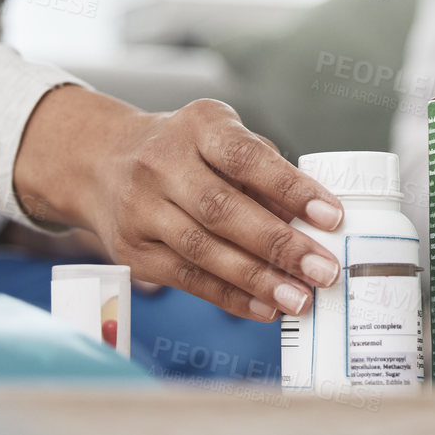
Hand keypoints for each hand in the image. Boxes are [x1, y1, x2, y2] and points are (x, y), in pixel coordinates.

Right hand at [11, 88, 344, 321]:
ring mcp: (141, 208)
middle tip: (323, 270)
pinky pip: (187, 278)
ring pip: (203, 250)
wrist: (103, 161)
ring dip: (257, 280)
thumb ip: (265, 170)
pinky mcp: (133, 250)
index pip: (245, 156)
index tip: (331, 216)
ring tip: (300, 298)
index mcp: (197, 125)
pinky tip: (265, 308)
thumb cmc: (184, 149)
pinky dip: (230, 297)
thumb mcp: (222, 137)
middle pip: (223, 209)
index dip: (290, 188)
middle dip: (279, 244)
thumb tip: (311, 221)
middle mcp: (162, 163)